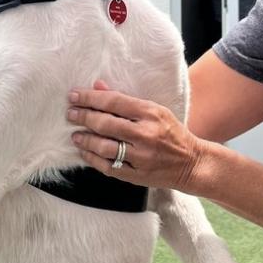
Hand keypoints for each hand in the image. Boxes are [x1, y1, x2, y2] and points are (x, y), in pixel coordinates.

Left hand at [67, 81, 207, 191]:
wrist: (191, 163)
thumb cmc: (171, 133)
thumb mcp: (155, 110)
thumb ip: (125, 100)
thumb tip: (98, 86)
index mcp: (151, 113)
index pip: (113, 101)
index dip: (89, 98)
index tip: (74, 96)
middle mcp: (146, 134)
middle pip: (106, 124)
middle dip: (83, 117)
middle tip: (71, 114)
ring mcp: (141, 157)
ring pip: (104, 147)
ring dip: (85, 140)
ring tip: (76, 135)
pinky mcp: (137, 175)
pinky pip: (108, 167)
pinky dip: (93, 159)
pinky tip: (85, 152)